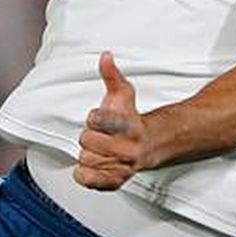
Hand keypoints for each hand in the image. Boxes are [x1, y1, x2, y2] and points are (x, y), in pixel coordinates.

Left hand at [75, 52, 145, 190]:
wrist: (150, 145)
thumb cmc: (131, 119)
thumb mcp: (122, 94)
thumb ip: (111, 75)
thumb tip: (105, 55)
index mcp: (128, 126)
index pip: (96, 120)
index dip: (96, 117)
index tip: (103, 119)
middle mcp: (127, 148)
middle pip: (86, 140)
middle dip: (91, 136)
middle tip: (102, 135)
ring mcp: (121, 166)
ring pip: (85, 159)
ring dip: (89, 153)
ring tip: (102, 149)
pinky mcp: (116, 181)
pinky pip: (88, 180)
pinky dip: (85, 174)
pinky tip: (94, 165)